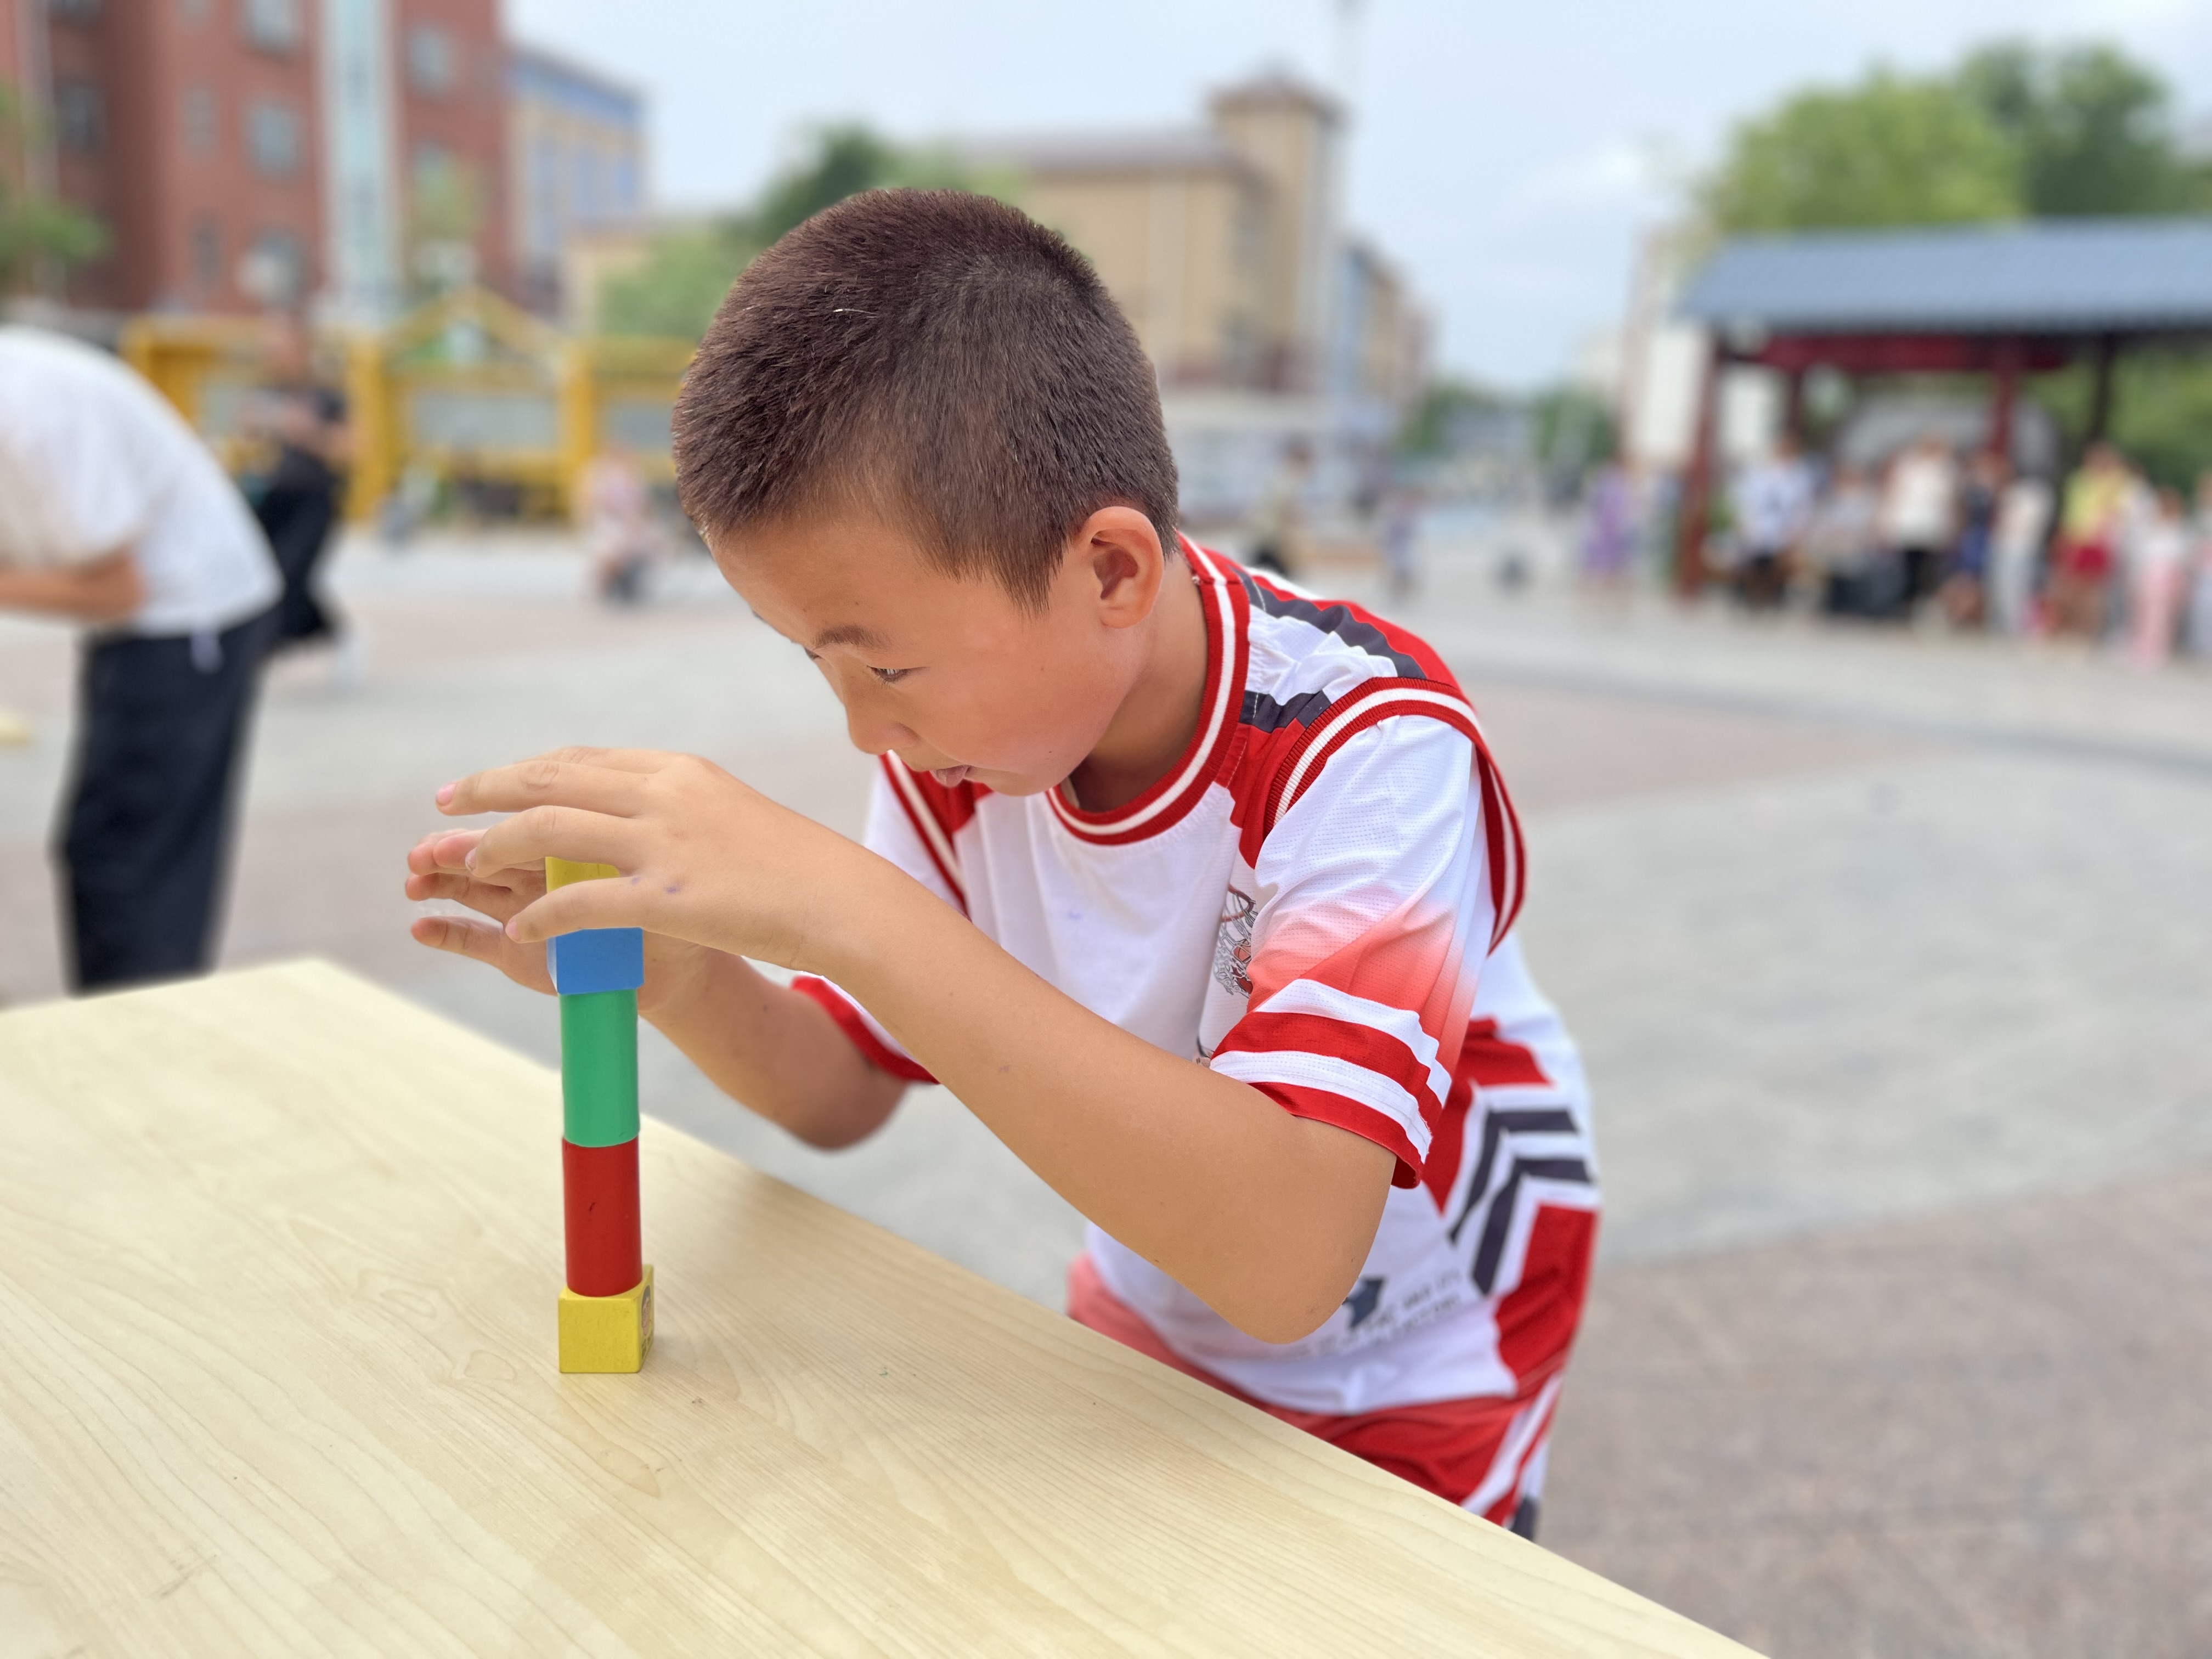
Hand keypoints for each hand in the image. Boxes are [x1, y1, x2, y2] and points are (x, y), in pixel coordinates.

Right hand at [404, 822, 719, 1011]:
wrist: (686, 972)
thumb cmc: (681, 910)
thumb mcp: (658, 873)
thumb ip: (623, 843)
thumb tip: (596, 805)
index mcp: (574, 839)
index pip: (525, 816)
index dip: (491, 809)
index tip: (460, 801)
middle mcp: (543, 870)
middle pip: (489, 849)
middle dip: (454, 846)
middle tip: (424, 848)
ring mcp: (528, 910)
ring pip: (474, 887)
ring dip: (440, 881)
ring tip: (414, 881)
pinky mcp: (522, 955)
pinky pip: (478, 942)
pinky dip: (448, 934)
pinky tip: (420, 927)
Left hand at [425, 747, 871, 978]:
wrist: (841, 899)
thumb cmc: (792, 864)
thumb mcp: (729, 812)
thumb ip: (675, 805)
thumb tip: (631, 808)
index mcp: (677, 770)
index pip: (579, 759)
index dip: (524, 769)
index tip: (489, 783)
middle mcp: (662, 794)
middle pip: (548, 780)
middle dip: (488, 790)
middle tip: (447, 803)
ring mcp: (662, 844)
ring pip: (548, 830)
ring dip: (497, 846)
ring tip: (470, 865)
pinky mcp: (665, 898)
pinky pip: (578, 901)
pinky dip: (540, 916)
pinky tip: (522, 932)